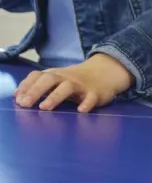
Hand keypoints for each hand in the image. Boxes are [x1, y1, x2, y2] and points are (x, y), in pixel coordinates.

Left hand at [15, 54, 133, 111]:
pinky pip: (91, 98)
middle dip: (35, 91)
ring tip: (44, 108)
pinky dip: (86, 103)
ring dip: (55, 97)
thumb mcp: (55, 78)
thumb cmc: (74, 79)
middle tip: (25, 104)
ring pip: (67, 88)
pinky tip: (81, 110)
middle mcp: (66, 78)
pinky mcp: (95, 93)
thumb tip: (16, 95)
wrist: (105, 72)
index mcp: (55, 74)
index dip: (26, 86)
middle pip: (49, 79)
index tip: (18, 99)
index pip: (37, 76)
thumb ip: (36, 85)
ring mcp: (81, 85)